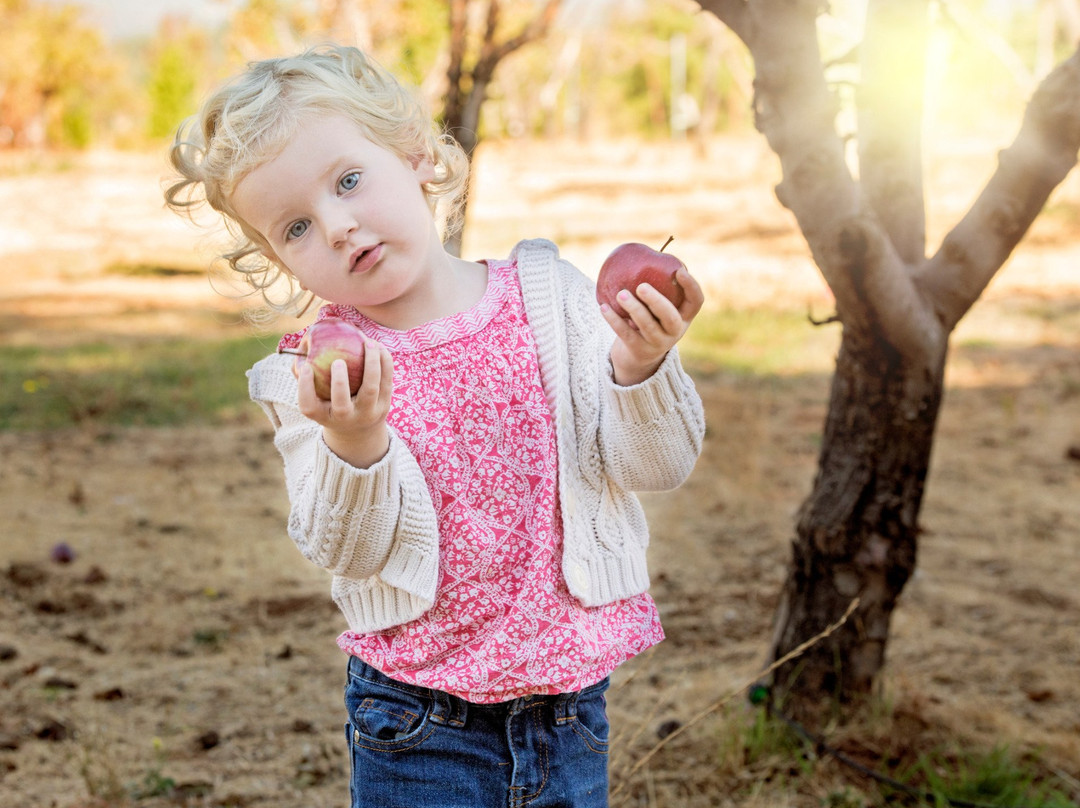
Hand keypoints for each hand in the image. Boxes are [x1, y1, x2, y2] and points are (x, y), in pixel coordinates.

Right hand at [294, 339, 393, 467]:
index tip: (306, 368)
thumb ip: (307, 378)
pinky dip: (384, 362)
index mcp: (324, 417)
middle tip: (337, 361)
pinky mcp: (385, 404)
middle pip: (342, 405)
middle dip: (339, 383)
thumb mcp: (317, 398)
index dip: (305, 388)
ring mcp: (367, 413)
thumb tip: (300, 353)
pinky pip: (386, 381)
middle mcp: (346, 419)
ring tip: (368, 343)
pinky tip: (379, 347)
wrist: (360, 427)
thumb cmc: (331, 402)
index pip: (308, 407)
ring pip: (371, 389)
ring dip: (370, 364)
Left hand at [601, 265, 702, 385]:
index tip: (679, 270)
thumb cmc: (652, 320)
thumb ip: (660, 287)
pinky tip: (604, 307)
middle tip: (641, 286)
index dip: (691, 286)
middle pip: (670, 317)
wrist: (641, 356)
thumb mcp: (661, 308)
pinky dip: (614, 320)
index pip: (696, 302)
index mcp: (684, 316)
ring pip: (647, 326)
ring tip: (620, 294)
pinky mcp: (639, 350)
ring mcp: (658, 343)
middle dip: (656, 301)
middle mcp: (675, 331)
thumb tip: (645, 253)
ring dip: (633, 309)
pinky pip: (625, 334)